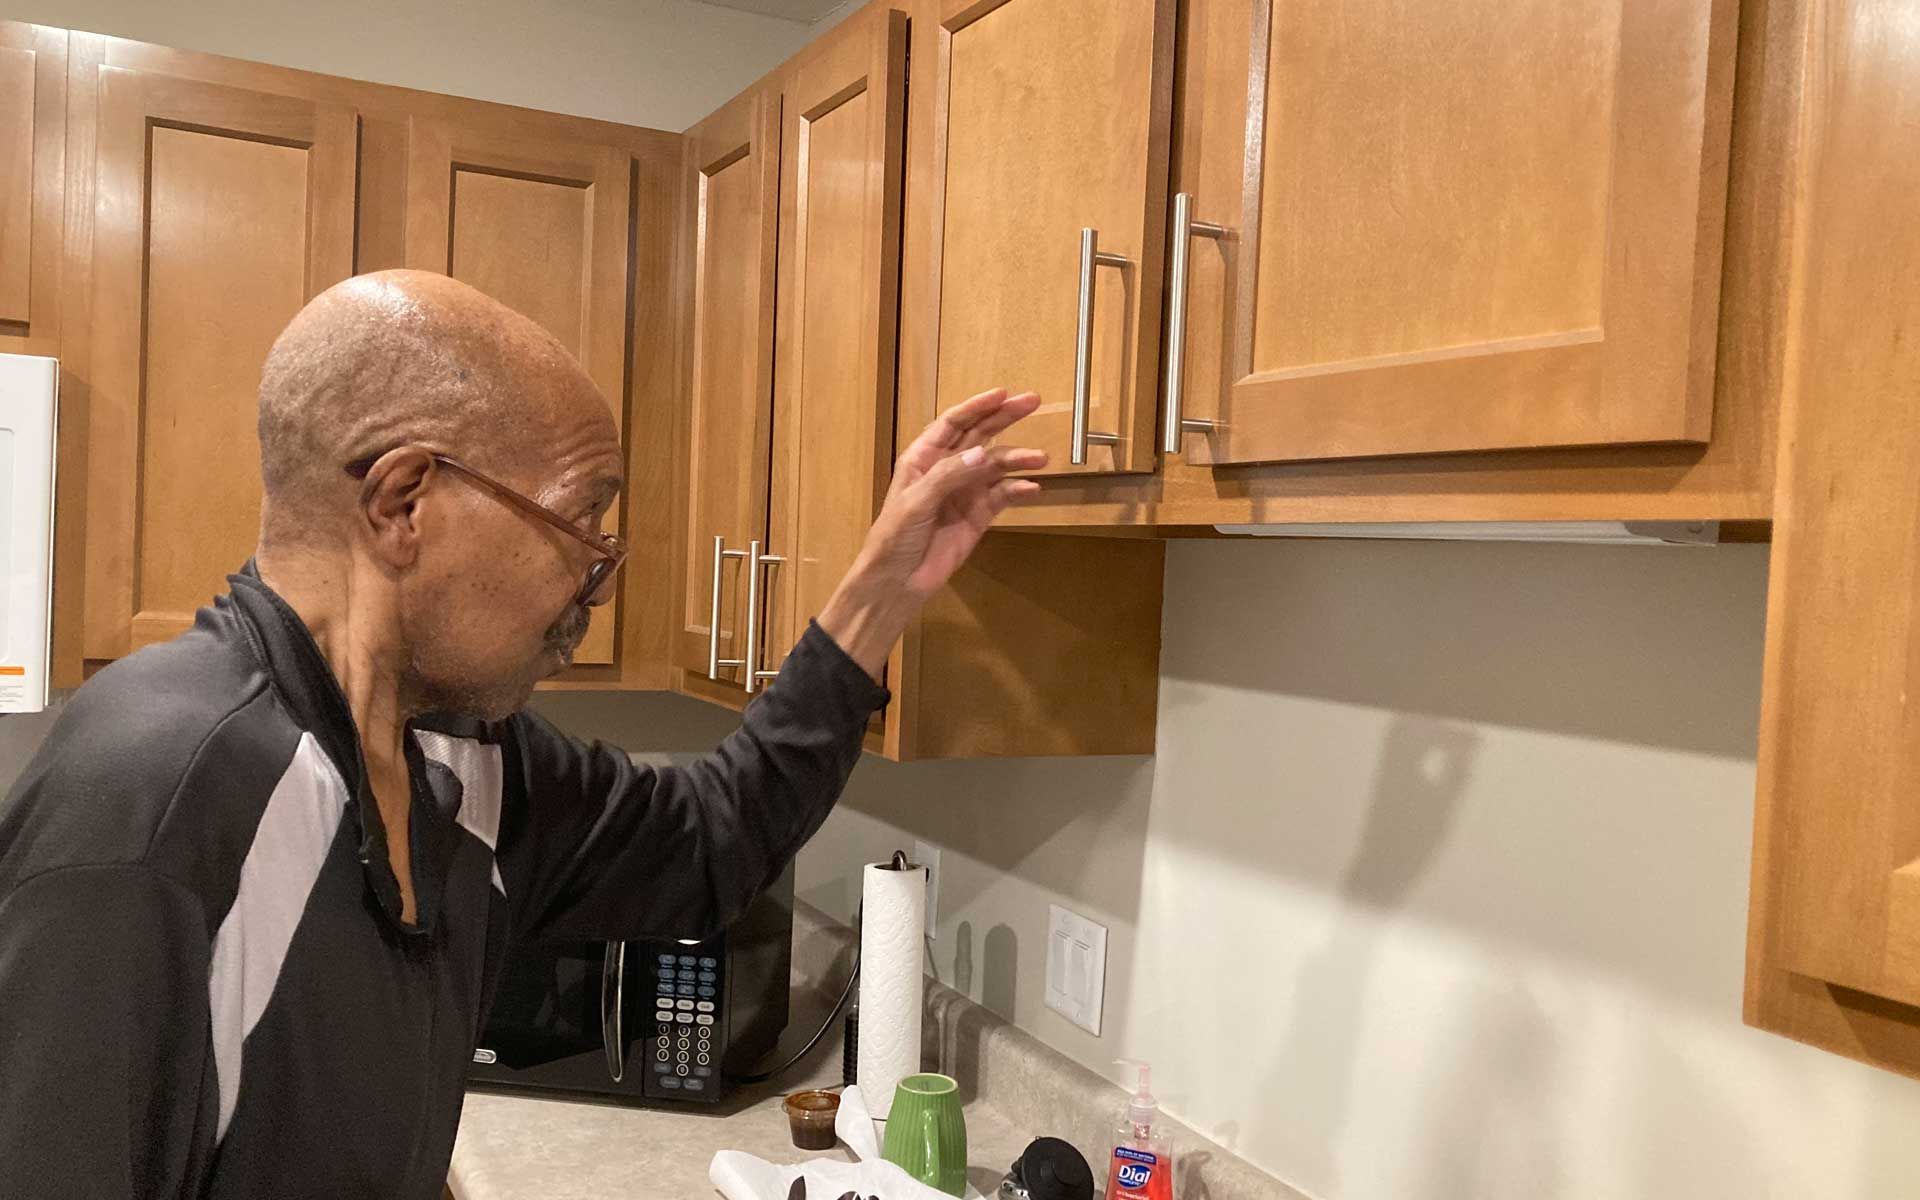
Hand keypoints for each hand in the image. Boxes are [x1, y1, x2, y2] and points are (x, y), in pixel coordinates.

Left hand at [816, 388, 1046, 677]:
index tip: (1004, 394)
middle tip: (1034, 401)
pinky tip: (1031, 488)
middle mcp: (947, 468)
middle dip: (1005, 418)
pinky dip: (1017, 490)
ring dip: (1017, 458)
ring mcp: (965, 492)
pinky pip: (1002, 497)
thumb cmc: (894, 537)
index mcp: (924, 457)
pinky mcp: (978, 516)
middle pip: (980, 435)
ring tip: (1040, 457)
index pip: (953, 422)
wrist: (896, 582)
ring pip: (995, 466)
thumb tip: (985, 454)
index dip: (978, 406)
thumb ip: (950, 475)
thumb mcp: (916, 501)